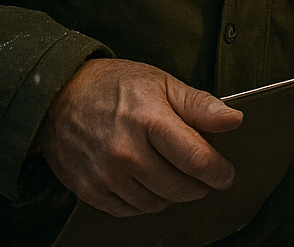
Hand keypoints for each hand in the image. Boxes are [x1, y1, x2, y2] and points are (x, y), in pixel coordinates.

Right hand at [32, 58, 242, 216]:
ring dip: (172, 194)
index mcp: (150, 121)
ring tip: (176, 176)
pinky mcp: (88, 189)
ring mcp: (105, 174)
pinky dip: (145, 203)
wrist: (60, 96)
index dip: (219, 172)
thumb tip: (234, 120)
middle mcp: (126, 152)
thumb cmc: (115, 86)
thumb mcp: (163, 84)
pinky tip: (150, 185)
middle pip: (178, 187)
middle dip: (199, 186)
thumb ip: (200, 105)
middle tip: (205, 177)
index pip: (197, 160)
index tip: (226, 174)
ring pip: (156, 203)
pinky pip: (128, 210)